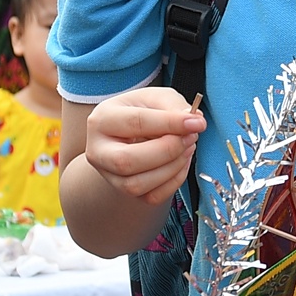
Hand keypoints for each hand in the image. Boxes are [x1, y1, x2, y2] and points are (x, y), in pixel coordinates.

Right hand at [84, 88, 203, 204]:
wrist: (131, 134)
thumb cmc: (144, 112)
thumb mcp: (157, 98)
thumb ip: (174, 106)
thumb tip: (195, 122)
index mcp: (102, 119)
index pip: (135, 123)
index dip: (170, 123)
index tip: (197, 123)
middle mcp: (98, 150)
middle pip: (127, 161)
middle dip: (167, 151)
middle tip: (191, 137)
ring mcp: (108, 175)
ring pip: (137, 184)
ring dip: (172, 167)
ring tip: (188, 147)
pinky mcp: (124, 191)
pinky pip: (150, 197)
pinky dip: (173, 181)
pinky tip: (181, 162)